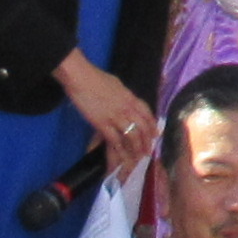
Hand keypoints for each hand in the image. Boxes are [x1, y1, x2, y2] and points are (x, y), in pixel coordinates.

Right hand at [58, 54, 157, 170]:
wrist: (81, 78)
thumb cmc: (96, 78)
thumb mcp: (116, 84)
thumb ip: (123, 95)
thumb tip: (126, 101)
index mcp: (131, 97)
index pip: (147, 113)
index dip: (153, 125)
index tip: (155, 134)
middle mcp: (127, 109)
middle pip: (142, 127)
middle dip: (146, 141)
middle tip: (148, 151)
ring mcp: (116, 117)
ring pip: (132, 136)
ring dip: (136, 149)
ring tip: (137, 159)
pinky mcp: (102, 124)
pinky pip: (115, 140)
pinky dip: (119, 150)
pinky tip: (121, 158)